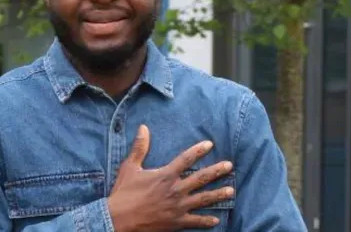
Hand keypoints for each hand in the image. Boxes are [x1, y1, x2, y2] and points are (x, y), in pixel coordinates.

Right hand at [107, 125, 234, 231]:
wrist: (119, 220)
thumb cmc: (123, 193)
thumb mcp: (129, 167)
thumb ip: (139, 147)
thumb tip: (143, 127)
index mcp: (165, 175)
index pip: (186, 159)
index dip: (199, 150)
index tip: (210, 144)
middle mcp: (175, 190)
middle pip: (201, 178)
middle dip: (217, 171)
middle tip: (229, 166)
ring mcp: (178, 207)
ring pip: (203, 199)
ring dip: (218, 194)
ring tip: (231, 190)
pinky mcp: (176, 222)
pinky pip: (195, 221)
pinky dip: (206, 221)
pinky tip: (216, 220)